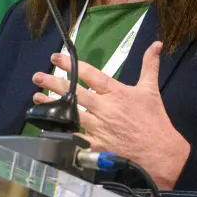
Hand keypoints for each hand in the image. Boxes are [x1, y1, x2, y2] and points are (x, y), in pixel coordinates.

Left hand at [31, 41, 190, 188]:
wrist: (160, 152)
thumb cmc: (154, 120)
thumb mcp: (151, 89)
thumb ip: (149, 65)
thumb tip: (156, 44)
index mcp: (116, 92)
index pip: (90, 74)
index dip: (72, 65)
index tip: (56, 58)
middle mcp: (104, 108)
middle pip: (75, 93)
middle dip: (53, 83)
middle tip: (37, 76)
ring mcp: (98, 127)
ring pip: (70, 113)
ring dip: (51, 105)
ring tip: (36, 97)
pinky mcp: (95, 144)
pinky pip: (74, 135)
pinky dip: (60, 129)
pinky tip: (47, 124)